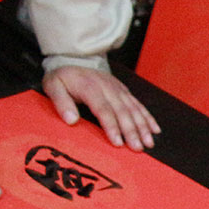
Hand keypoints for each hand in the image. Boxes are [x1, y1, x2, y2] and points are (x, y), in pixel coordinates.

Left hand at [43, 65, 159, 150]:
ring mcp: (119, 90)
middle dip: (132, 131)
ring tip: (148, 143)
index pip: (103, 110)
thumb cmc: (63, 78)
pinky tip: (155, 130)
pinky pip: (139, 105)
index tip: (118, 143)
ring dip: (143, 127)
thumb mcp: (53, 86)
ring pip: (134, 110)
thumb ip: (60, 102)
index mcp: (90, 88)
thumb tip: (70, 120)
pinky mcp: (125, 92)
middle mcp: (108, 88)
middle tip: (137, 148)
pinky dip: (148, 118)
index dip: (112, 127)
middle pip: (123, 112)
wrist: (76, 59)